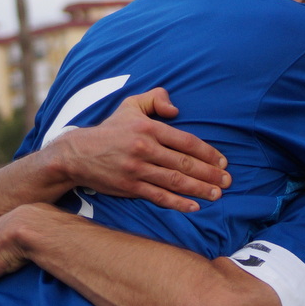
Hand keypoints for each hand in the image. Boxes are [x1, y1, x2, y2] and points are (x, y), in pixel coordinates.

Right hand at [49, 88, 231, 211]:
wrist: (76, 154)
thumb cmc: (109, 130)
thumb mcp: (130, 106)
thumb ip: (155, 99)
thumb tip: (176, 109)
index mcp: (148, 128)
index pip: (186, 141)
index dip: (208, 152)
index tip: (222, 161)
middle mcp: (144, 148)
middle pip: (185, 163)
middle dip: (210, 174)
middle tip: (228, 181)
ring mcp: (137, 169)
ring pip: (175, 181)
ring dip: (200, 189)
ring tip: (217, 195)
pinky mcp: (130, 187)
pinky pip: (159, 196)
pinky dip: (178, 203)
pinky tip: (194, 207)